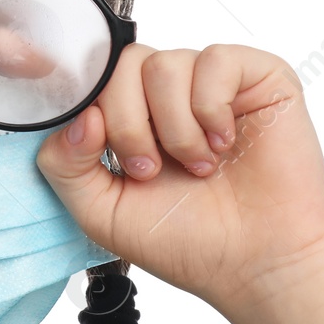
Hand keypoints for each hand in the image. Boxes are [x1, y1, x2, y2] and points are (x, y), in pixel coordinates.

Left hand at [36, 42, 323, 316]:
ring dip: (175, 127)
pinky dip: (212, 108)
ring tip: (199, 166)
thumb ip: (64, 165)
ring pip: (164, 63)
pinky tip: (225, 143)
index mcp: (129, 118)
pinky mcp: (256, 77)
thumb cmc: (190, 241)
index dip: (91, 111)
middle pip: (121, 65)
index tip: (106, 156)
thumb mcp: (101, 212)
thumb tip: (79, 114)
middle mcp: (168, 94)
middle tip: (153, 171)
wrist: (259, 263)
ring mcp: (211, 82)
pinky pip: (215, 60)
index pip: (91, 79)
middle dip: (128, 125)